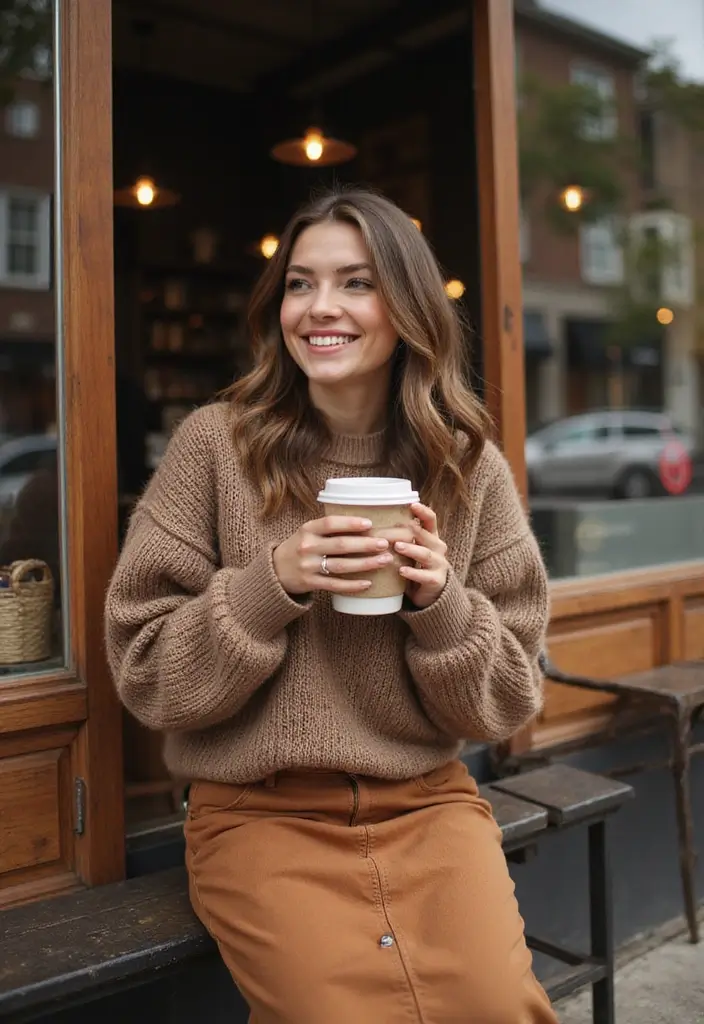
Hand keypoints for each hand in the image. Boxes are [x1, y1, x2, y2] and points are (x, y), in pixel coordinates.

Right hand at [273, 516, 394, 595]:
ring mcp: (308, 566)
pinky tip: (368, 584)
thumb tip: (365, 524)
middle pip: (341, 545)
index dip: (350, 523)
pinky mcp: (310, 583)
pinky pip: (335, 585)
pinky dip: (352, 585)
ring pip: (341, 566)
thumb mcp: (308, 532)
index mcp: (307, 529)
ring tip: (384, 560)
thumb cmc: (299, 547)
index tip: (370, 524)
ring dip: (365, 564)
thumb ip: (329, 528)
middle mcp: (307, 546)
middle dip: (365, 545)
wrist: (275, 571)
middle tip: (384, 544)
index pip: (330, 523)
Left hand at [395, 503, 448, 608]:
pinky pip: (425, 576)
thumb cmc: (415, 567)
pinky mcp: (436, 581)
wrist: (428, 595)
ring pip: (426, 554)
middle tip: (396, 526)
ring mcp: (439, 565)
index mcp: (431, 538)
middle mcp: (438, 549)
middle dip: (413, 530)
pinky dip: (413, 573)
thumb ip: (400, 537)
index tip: (412, 504)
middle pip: (427, 536)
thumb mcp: (410, 549)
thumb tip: (373, 521)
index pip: (431, 520)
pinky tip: (401, 571)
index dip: (423, 512)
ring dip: (411, 549)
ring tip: (397, 546)